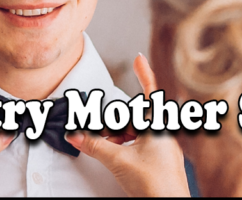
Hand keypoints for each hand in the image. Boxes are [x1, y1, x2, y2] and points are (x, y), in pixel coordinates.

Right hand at [65, 54, 189, 196]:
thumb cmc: (156, 185)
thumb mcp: (119, 160)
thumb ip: (96, 146)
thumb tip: (77, 136)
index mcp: (159, 125)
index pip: (150, 91)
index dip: (144, 73)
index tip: (139, 58)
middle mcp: (163, 134)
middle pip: (135, 118)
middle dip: (115, 125)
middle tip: (95, 133)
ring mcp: (164, 149)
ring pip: (137, 134)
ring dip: (118, 139)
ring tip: (105, 149)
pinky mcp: (161, 163)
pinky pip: (141, 147)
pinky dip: (126, 149)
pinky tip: (116, 158)